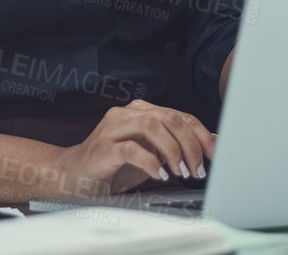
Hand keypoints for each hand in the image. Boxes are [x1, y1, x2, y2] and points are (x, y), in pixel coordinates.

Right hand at [53, 100, 215, 198]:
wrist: (73, 175)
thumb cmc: (113, 165)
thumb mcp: (151, 155)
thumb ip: (176, 147)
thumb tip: (211, 144)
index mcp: (142, 111)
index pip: (180, 115)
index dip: (201, 134)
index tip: (214, 154)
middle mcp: (128, 113)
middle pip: (170, 118)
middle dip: (191, 145)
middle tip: (198, 169)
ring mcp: (113, 128)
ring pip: (153, 127)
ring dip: (173, 151)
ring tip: (181, 172)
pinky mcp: (103, 147)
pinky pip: (132, 149)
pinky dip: (150, 162)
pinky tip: (159, 175)